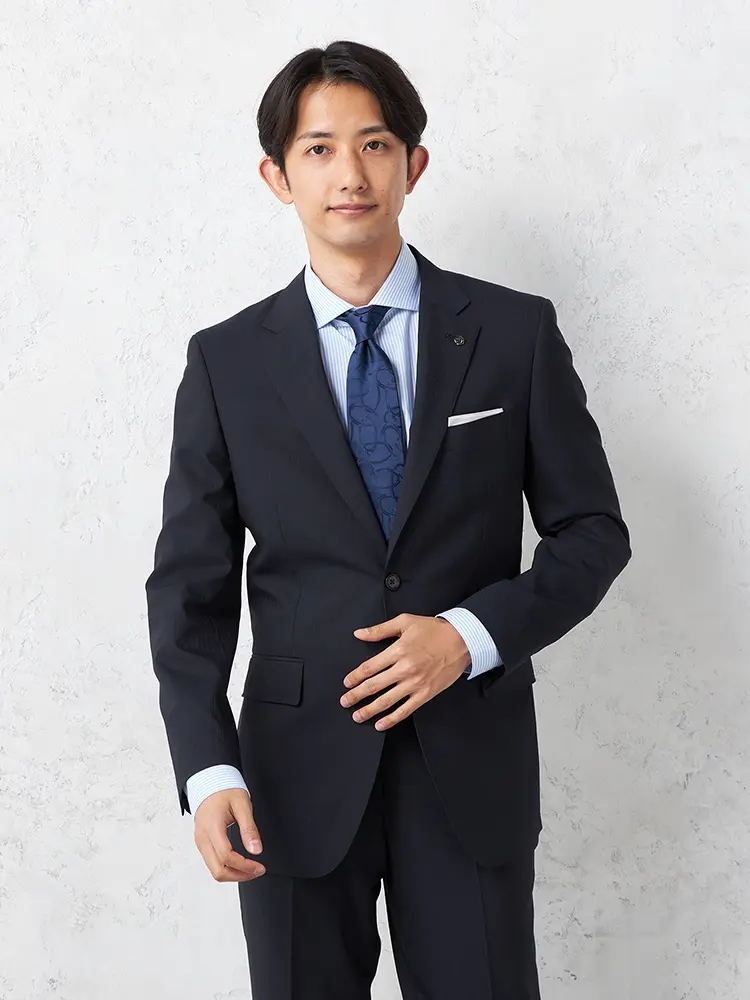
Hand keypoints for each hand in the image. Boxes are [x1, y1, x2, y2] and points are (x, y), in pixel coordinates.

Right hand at [193, 788, 266, 881]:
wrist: (209, 784)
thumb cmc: (224, 791)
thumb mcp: (242, 804)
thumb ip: (249, 828)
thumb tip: (256, 850)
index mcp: (212, 827)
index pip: (226, 856)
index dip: (244, 866)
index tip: (259, 867)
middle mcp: (202, 838)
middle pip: (218, 871)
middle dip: (239, 876)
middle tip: (257, 871)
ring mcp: (200, 842)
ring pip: (214, 870)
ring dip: (234, 875)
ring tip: (251, 869)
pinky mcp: (202, 844)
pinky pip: (213, 863)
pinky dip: (227, 868)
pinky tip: (240, 864)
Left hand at [340, 613, 470, 730]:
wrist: (461, 641)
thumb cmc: (434, 630)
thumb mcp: (405, 622)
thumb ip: (380, 630)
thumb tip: (359, 634)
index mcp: (397, 651)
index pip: (369, 668)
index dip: (355, 677)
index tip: (347, 683)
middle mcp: (404, 669)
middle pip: (373, 686)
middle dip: (356, 696)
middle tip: (345, 701)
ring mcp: (415, 683)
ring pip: (387, 701)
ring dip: (369, 710)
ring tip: (358, 715)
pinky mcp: (425, 694)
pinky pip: (405, 710)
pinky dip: (392, 719)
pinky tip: (381, 724)